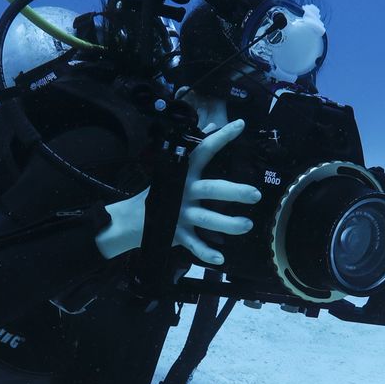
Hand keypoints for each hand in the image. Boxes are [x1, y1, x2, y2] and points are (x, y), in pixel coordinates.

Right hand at [95, 119, 259, 261]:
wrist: (129, 220)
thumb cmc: (158, 191)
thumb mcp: (173, 168)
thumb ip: (195, 148)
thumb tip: (211, 124)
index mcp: (184, 172)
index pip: (204, 150)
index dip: (222, 137)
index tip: (241, 124)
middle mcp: (184, 191)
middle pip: (212, 189)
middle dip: (234, 192)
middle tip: (255, 194)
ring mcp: (180, 213)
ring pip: (208, 219)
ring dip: (229, 224)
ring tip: (247, 225)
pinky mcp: (176, 234)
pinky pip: (194, 245)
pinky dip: (206, 253)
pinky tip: (221, 259)